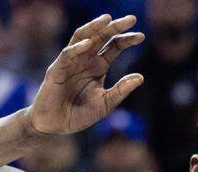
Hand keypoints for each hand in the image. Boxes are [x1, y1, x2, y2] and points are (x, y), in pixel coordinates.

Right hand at [29, 14, 145, 134]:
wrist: (56, 126)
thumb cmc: (79, 114)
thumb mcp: (106, 104)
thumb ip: (121, 90)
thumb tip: (141, 77)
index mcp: (98, 66)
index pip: (114, 46)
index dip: (126, 40)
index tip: (142, 36)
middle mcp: (85, 60)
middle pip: (101, 37)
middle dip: (115, 27)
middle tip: (131, 19)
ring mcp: (71, 62)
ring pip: (82, 37)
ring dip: (94, 27)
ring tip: (107, 19)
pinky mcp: (57, 70)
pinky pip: (67, 55)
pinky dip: (77, 48)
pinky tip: (89, 44)